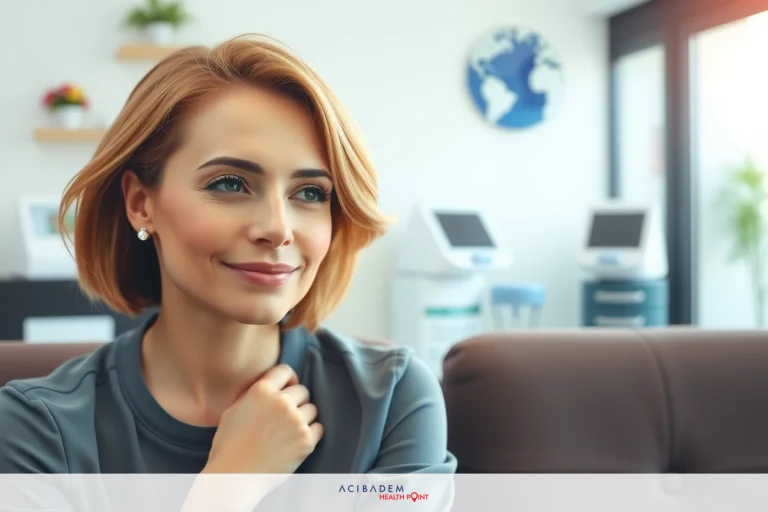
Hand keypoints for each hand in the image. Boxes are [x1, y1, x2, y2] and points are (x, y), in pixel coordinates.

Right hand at [203, 364, 323, 474]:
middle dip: (296, 401)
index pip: (286, 371)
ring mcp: (296, 421)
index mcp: (261, 391)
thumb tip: (272, 385)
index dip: (287, 380)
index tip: (287, 390)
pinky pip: (319, 428)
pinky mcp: (306, 440)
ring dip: (304, 418)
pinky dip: (311, 434)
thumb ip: (254, 394)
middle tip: (285, 417)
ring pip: (312, 409)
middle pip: (302, 390)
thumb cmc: (229, 446)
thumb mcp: (233, 410)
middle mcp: (281, 402)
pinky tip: (296, 441)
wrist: (234, 478)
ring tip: (289, 432)